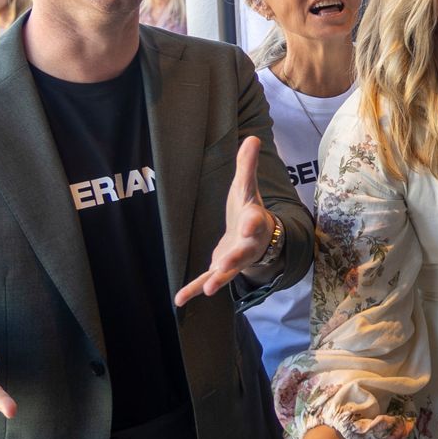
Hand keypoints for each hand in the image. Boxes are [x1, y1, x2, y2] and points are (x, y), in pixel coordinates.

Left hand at [175, 137, 274, 305]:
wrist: (258, 238)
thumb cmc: (249, 208)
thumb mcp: (246, 187)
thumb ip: (247, 165)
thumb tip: (252, 137)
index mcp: (254, 219)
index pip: (255, 219)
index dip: (253, 220)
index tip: (251, 220)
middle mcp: (248, 243)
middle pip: (243, 251)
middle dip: (235, 258)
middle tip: (225, 263)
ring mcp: (235, 259)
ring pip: (228, 270)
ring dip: (218, 279)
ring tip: (208, 289)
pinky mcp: (221, 269)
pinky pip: (208, 280)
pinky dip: (194, 290)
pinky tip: (179, 300)